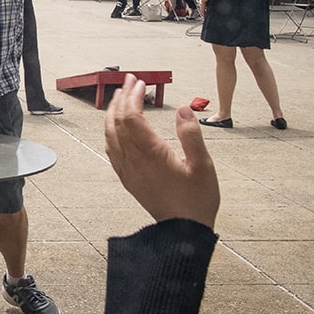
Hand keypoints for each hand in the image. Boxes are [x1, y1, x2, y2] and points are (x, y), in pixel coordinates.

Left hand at [105, 73, 219, 228]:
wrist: (183, 232)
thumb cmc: (196, 200)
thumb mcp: (203, 165)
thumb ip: (192, 135)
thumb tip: (183, 109)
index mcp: (151, 154)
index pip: (131, 117)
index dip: (132, 96)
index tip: (139, 82)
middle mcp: (134, 161)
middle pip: (117, 122)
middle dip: (121, 98)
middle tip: (129, 81)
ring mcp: (128, 171)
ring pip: (110, 135)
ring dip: (113, 113)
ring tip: (120, 98)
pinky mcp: (128, 179)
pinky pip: (111, 150)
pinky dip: (110, 132)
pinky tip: (116, 127)